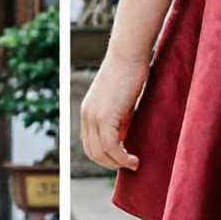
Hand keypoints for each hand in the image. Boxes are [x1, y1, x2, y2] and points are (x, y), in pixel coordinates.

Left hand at [80, 49, 149, 172]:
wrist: (128, 54)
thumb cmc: (131, 72)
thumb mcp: (123, 101)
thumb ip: (120, 119)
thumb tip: (125, 138)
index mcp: (88, 112)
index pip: (90, 143)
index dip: (105, 156)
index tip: (122, 159)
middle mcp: (86, 116)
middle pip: (92, 152)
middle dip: (111, 163)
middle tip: (129, 165)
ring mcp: (93, 116)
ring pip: (100, 152)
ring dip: (117, 163)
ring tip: (134, 164)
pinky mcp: (104, 116)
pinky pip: (110, 146)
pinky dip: (122, 157)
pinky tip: (134, 159)